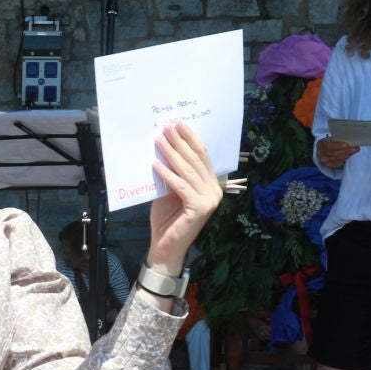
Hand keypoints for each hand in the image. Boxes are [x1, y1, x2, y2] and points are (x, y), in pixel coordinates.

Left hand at [147, 121, 222, 275]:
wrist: (166, 246)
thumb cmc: (167, 218)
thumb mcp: (169, 189)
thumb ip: (173, 172)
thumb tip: (164, 146)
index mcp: (211, 184)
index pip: (201, 156)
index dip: (190, 139)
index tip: (178, 123)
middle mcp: (215, 190)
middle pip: (196, 160)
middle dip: (180, 141)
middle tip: (167, 126)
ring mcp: (210, 200)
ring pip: (188, 171)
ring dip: (172, 153)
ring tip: (159, 140)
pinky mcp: (200, 208)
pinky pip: (181, 186)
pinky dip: (167, 174)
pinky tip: (156, 164)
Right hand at [315, 136, 359, 167]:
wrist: (323, 148)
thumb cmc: (329, 141)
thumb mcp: (330, 138)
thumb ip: (337, 139)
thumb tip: (349, 139)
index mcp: (321, 144)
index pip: (329, 146)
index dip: (338, 146)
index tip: (347, 145)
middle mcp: (321, 153)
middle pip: (334, 153)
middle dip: (346, 151)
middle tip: (355, 148)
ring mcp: (324, 160)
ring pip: (337, 159)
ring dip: (347, 155)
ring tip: (354, 151)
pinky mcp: (328, 164)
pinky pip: (337, 163)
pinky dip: (344, 159)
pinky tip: (349, 155)